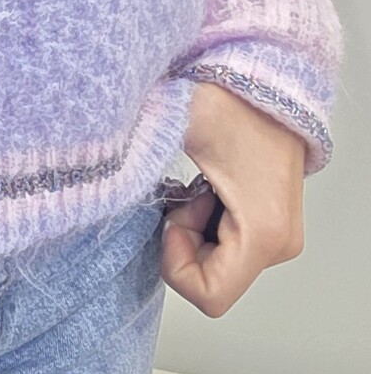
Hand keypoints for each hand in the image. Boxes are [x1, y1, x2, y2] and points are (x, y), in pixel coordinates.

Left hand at [160, 79, 306, 316]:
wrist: (272, 77)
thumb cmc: (233, 99)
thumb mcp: (180, 123)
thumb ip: (137, 148)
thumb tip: (94, 161)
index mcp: (263, 233)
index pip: (210, 295)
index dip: (176, 263)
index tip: (171, 215)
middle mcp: (279, 244)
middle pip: (212, 280)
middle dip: (183, 240)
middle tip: (183, 193)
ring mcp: (279, 237)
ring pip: (217, 264)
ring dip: (193, 228)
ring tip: (196, 184)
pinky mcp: (273, 226)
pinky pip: (227, 246)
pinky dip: (206, 222)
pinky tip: (205, 186)